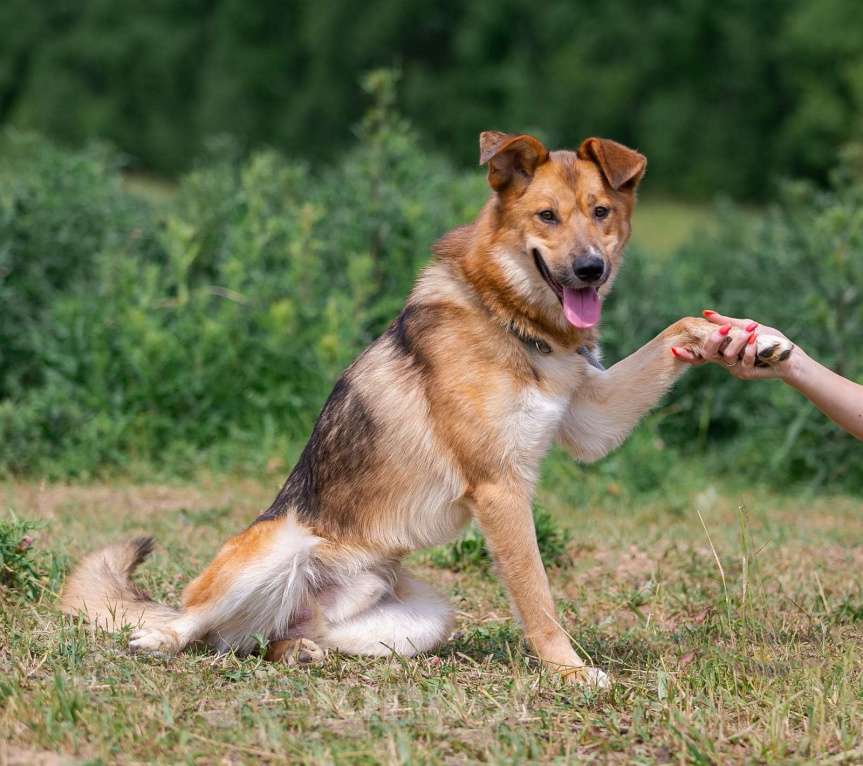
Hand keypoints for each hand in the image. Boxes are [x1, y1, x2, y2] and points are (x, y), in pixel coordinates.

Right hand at [672, 310, 794, 380]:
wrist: (791, 357)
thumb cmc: (771, 340)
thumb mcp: (747, 326)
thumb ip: (726, 322)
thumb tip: (705, 313)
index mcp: (723, 349)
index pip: (700, 352)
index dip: (686, 353)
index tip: (674, 349)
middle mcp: (725, 361)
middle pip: (708, 353)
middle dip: (714, 340)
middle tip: (724, 329)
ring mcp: (734, 368)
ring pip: (727, 356)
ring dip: (740, 341)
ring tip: (753, 331)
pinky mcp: (747, 374)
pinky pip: (743, 361)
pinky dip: (750, 349)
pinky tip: (757, 340)